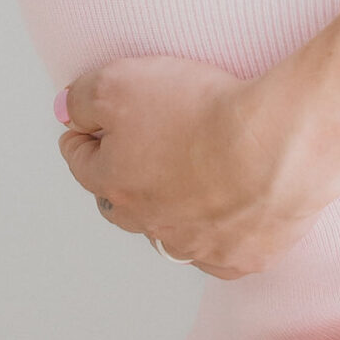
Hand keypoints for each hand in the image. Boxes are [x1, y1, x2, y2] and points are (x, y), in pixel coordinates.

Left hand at [58, 54, 339, 277]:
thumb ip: (83, 96)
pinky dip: (221, 232)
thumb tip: (64, 111)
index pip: (83, 163)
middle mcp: (151, 224)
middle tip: (128, 159)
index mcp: (116, 184)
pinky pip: (222, 250)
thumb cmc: (202, 112)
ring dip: (170, 211)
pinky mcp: (243, 257)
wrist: (275, 146)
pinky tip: (233, 211)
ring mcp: (198, 247)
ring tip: (184, 185)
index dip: (81, 139)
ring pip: (171, 232)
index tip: (81, 131)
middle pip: (122, 205)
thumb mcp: (122, 82)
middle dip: (119, 182)